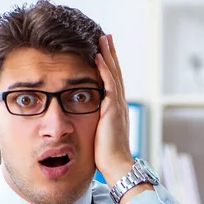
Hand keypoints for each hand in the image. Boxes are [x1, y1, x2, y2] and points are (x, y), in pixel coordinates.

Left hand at [93, 35, 135, 186]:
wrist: (116, 165)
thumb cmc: (106, 157)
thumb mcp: (99, 136)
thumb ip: (95, 125)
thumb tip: (84, 124)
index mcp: (116, 111)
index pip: (112, 84)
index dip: (109, 68)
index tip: (103, 54)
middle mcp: (119, 105)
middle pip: (115, 74)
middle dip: (110, 55)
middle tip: (106, 37)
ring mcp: (118, 106)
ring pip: (113, 74)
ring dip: (108, 55)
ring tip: (103, 39)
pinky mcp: (112, 109)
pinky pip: (108, 84)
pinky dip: (104, 69)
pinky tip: (98, 56)